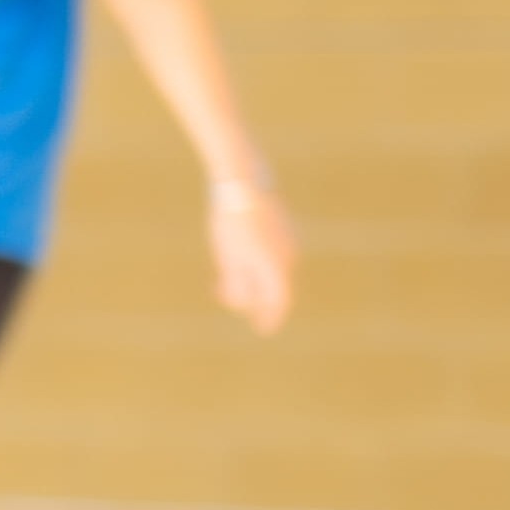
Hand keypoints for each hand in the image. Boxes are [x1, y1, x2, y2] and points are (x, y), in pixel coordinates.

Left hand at [207, 183, 296, 332]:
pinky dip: (256, 259)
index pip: (279, 301)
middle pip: (272, 285)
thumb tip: (242, 302)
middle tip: (221, 292)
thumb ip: (236, 282)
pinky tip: (234, 254)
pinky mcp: (283, 225)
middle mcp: (288, 254)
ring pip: (271, 267)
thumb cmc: (231, 221)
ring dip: (249, 276)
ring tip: (220, 273)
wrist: (241, 179)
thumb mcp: (228, 256)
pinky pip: (272, 251)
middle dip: (250, 294)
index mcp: (276, 265)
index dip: (271, 317)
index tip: (263, 330)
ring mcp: (289, 238)